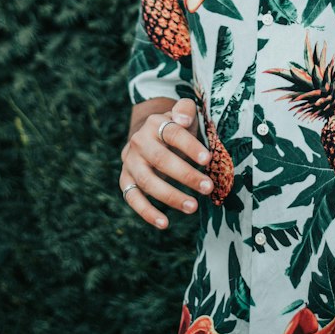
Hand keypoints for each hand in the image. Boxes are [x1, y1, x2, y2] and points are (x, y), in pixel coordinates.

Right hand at [119, 97, 213, 228]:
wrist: (149, 134)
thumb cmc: (175, 127)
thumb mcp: (182, 113)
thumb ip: (185, 110)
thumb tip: (181, 120)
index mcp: (156, 124)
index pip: (173, 134)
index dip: (190, 146)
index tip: (208, 159)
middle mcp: (139, 142)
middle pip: (161, 159)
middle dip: (185, 175)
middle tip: (208, 187)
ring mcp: (130, 162)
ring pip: (147, 181)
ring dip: (170, 196)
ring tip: (193, 207)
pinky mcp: (126, 180)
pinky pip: (132, 198)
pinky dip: (147, 212)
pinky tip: (164, 223)